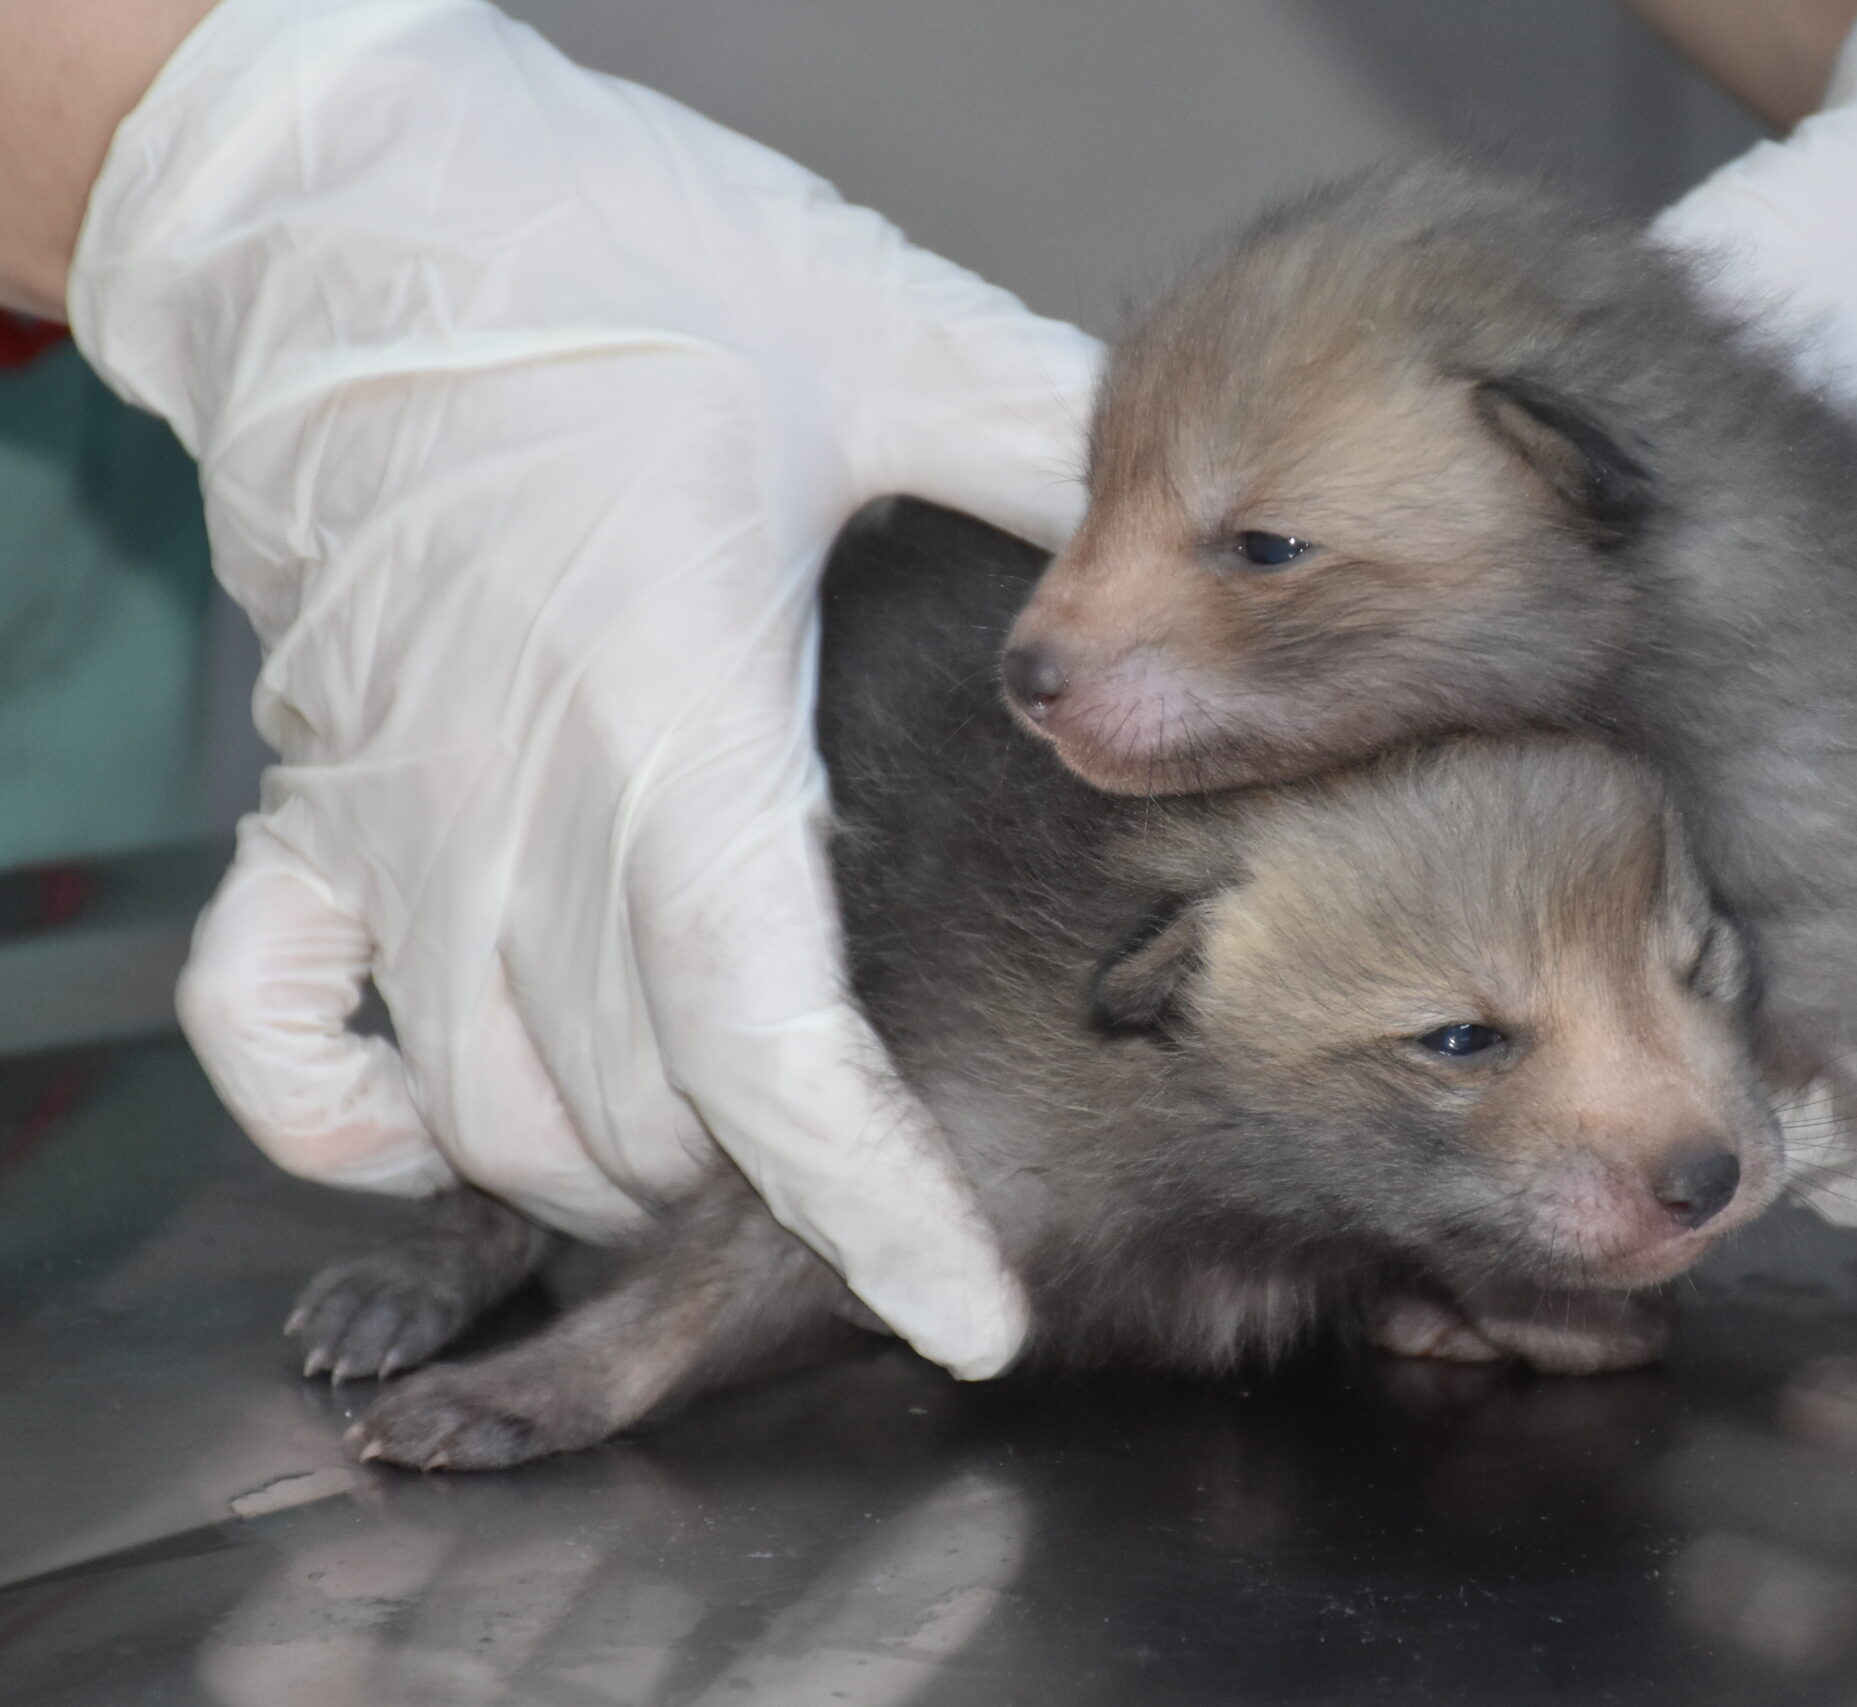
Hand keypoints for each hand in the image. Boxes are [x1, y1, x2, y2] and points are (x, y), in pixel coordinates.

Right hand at [72, 0, 1099, 1376]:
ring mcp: (385, 814)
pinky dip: (351, 1128)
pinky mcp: (299, 799)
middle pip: (645, 1112)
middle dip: (779, 1173)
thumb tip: (1172, 570)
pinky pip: (272, 1040)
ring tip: (737, 1126)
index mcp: (671, 706)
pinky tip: (455, 1123)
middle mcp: (512, 798)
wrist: (343, 201)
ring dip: (619, 1166)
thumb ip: (1035, 457)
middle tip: (892, 1139)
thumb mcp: (864, 328)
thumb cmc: (601, 250)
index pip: (767, 1038)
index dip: (872, 1207)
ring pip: (490, 1117)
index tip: (967, 1324)